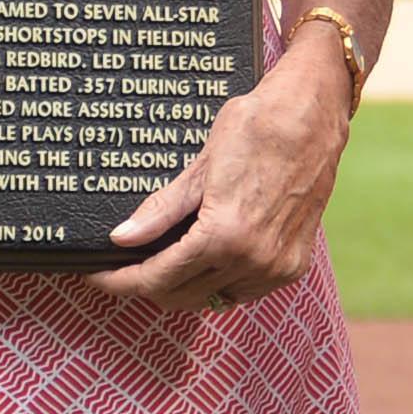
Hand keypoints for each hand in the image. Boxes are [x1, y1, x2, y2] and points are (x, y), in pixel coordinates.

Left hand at [84, 36, 350, 310]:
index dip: (120, 282)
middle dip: (147, 285)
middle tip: (126, 268)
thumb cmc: (257, 127)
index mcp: (223, 236)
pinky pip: (244, 291)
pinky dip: (220, 283)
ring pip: (212, 299)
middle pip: (180, 296)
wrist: (314, 115)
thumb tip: (122, 238)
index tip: (98, 276)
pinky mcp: (294, 265)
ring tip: (165, 262)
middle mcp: (253, 259)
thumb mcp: (201, 165)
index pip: (155, 278)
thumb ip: (162, 209)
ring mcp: (277, 266)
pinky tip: (207, 261)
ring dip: (184, 286)